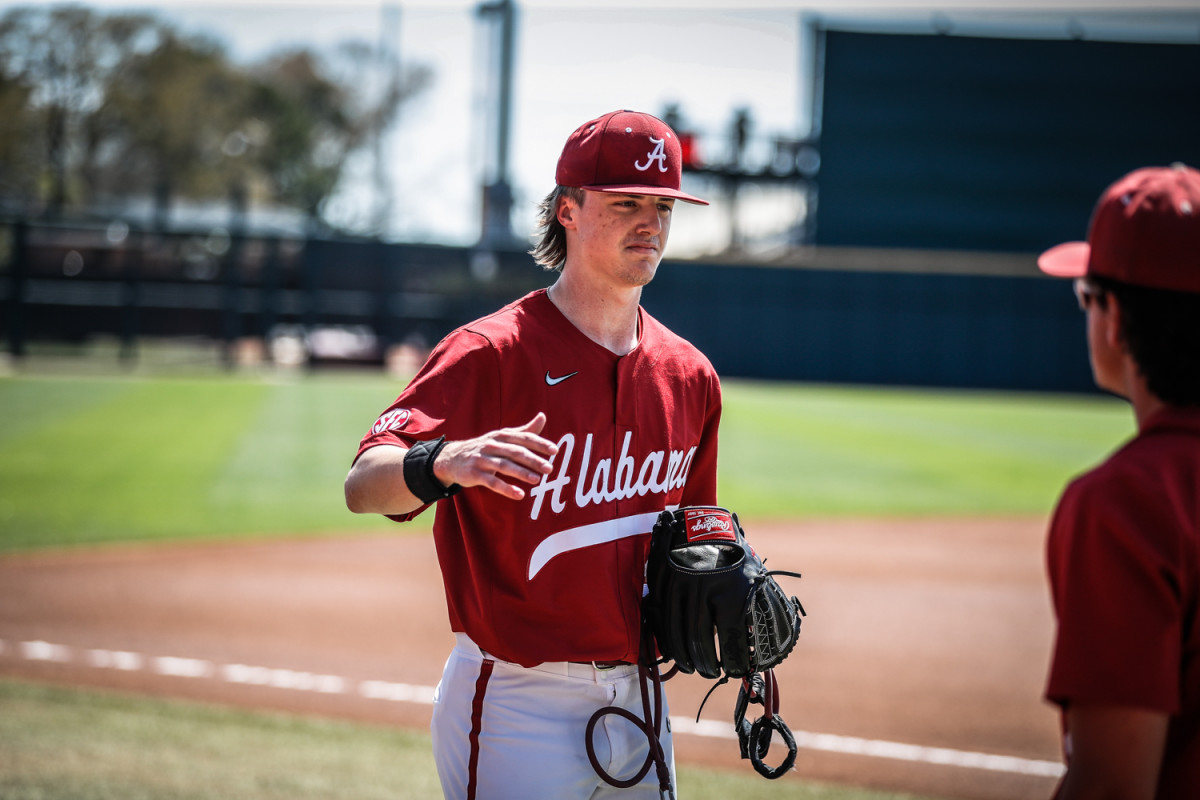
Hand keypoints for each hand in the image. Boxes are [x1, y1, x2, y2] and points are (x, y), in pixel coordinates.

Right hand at [433, 413, 557, 500]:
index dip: (539, 443)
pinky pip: (492, 482)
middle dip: (533, 460)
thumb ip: (524, 430)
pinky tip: (519, 494)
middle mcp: (492, 445)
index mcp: (501, 435)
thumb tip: (543, 417)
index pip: (523, 438)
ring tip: (537, 480)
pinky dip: (506, 489)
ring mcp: (482, 459)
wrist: (451, 458)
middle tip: (550, 468)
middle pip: (516, 452)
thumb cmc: (484, 447)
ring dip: (522, 473)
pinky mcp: (475, 474)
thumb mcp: (502, 436)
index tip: (555, 451)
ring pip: (505, 466)